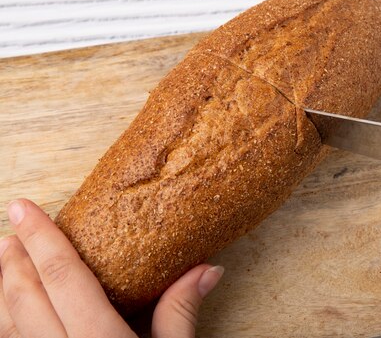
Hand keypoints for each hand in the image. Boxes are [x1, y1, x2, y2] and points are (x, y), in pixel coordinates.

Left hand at [0, 198, 222, 337]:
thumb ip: (180, 315)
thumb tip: (206, 269)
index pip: (63, 278)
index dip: (42, 239)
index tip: (23, 208)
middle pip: (25, 298)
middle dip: (14, 260)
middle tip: (12, 228)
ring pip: (6, 327)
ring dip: (3, 290)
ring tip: (5, 262)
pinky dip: (5, 326)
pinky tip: (10, 316)